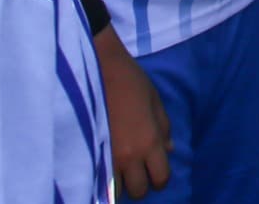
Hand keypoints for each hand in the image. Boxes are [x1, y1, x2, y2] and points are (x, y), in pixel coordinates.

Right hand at [94, 27, 172, 198]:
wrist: (97, 66)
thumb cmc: (129, 79)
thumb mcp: (154, 100)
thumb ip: (164, 127)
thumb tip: (170, 149)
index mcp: (150, 141)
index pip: (161, 178)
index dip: (159, 178)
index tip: (154, 172)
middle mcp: (130, 155)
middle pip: (139, 190)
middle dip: (139, 183)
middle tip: (135, 171)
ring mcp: (107, 156)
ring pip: (116, 191)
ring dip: (119, 183)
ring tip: (118, 169)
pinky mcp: (88, 152)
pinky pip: (98, 181)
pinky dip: (102, 179)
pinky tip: (104, 168)